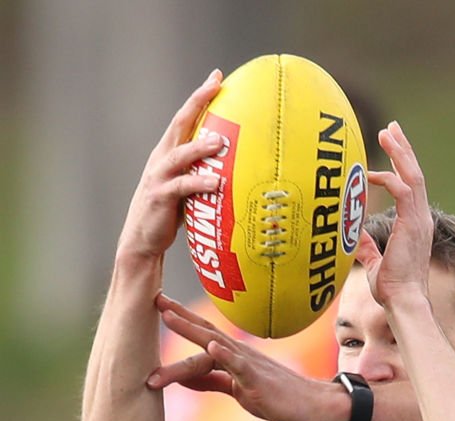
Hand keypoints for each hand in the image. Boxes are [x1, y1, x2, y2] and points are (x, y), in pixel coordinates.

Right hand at [116, 70, 222, 259]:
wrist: (143, 240)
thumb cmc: (171, 212)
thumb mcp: (190, 186)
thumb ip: (207, 170)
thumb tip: (240, 163)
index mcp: (169, 152)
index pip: (185, 118)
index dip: (199, 97)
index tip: (216, 76)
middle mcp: (162, 159)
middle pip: (179, 124)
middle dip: (196, 103)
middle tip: (215, 86)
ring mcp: (159, 177)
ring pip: (180, 154)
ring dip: (200, 146)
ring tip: (220, 141)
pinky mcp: (160, 198)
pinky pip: (182, 187)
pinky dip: (199, 183)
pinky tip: (216, 183)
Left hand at [148, 294, 347, 420]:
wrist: (319, 408)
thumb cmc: (281, 399)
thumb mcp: (239, 390)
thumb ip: (212, 381)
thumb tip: (183, 378)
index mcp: (234, 357)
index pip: (203, 332)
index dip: (180, 318)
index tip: (156, 302)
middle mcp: (241, 355)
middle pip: (205, 330)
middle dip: (178, 315)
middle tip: (152, 297)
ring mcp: (251, 366)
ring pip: (216, 345)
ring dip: (191, 329)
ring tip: (169, 315)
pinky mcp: (261, 382)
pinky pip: (242, 367)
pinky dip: (226, 356)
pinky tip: (212, 346)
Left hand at [358, 121, 433, 308]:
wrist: (403, 301)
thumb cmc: (391, 287)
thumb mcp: (375, 261)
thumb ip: (366, 245)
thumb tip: (353, 233)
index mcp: (415, 224)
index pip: (411, 187)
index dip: (402, 164)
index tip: (391, 147)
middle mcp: (421, 218)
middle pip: (414, 174)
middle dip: (403, 149)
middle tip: (392, 128)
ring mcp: (419, 220)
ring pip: (413, 177)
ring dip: (400, 154)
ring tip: (387, 133)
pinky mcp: (413, 224)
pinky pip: (404, 192)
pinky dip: (390, 179)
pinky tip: (374, 174)